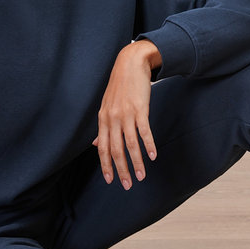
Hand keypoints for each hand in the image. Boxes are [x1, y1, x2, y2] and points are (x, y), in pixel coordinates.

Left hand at [95, 40, 161, 189]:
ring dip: (137, 162)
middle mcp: (112, 119)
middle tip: (127, 185)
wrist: (131, 63)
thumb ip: (103, 127)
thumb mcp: (107, 106)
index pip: (103, 148)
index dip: (106, 166)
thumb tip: (96, 145)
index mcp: (103, 119)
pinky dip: (149, 145)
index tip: (110, 181)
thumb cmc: (120, 86)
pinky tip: (153, 156)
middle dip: (121, 170)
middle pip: (116, 150)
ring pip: (130, 144)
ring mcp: (126, 114)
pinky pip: (144, 131)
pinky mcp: (140, 109)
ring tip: (142, 176)